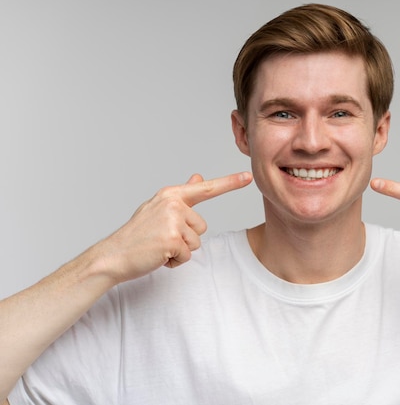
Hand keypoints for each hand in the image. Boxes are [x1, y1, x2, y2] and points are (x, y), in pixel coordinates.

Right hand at [98, 172, 252, 283]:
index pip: (206, 188)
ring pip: (196, 242)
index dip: (230, 182)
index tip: (248, 177)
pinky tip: (158, 256)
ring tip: (158, 247)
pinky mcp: (172, 240)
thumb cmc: (137, 234)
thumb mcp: (158, 209)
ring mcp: (173, 221)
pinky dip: (174, 261)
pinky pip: (187, 256)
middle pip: (202, 226)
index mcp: (171, 195)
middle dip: (186, 238)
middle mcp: (173, 204)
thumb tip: (198, 177)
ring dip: (180, 251)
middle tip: (161, 238)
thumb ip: (182, 196)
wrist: (113, 255)